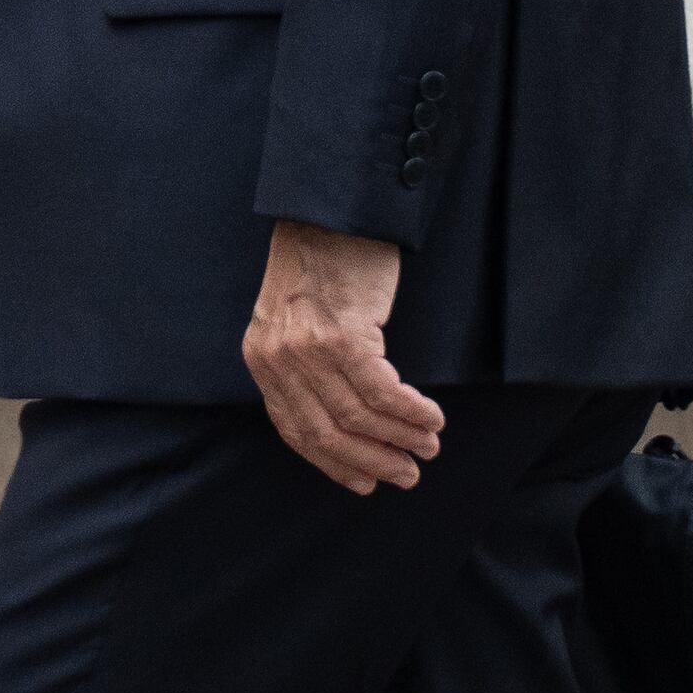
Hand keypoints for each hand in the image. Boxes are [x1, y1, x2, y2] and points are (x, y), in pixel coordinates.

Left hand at [244, 221, 443, 494]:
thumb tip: (346, 424)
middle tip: (406, 475)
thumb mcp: (295, 319)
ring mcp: (309, 348)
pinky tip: (430, 418)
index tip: (364, 483)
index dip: (334, 462)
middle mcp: (278, 359)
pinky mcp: (344, 335)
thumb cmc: (322, 262)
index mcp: (262, 359)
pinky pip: (382, 391)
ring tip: (427, 448)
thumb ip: (305, 367)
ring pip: (358, 415)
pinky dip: (410, 412)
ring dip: (400, 438)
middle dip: (371, 460)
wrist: (334, 210)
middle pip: (326, 430)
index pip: (294, 429)